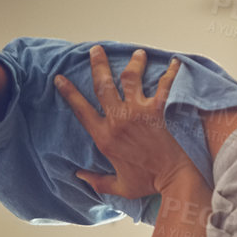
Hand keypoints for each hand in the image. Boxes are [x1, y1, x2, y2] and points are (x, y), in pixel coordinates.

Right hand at [54, 47, 188, 197]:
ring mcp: (137, 113)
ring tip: (137, 53)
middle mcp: (117, 120)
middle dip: (98, 65)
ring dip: (133, 63)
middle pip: (103, 85)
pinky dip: (170, 74)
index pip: (81, 109)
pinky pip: (163, 87)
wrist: (172, 180)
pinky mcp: (156, 112)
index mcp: (104, 137)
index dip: (69, 92)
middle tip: (96, 50)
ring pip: (130, 79)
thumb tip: (79, 175)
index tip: (60, 78)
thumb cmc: (147, 183)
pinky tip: (176, 62)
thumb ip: (97, 181)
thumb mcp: (118, 186)